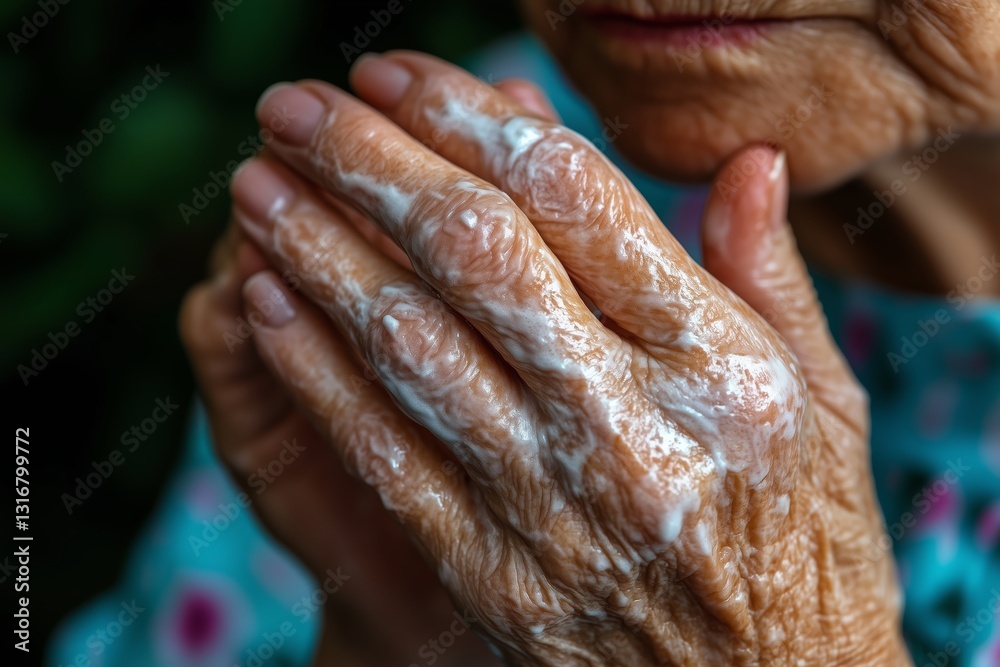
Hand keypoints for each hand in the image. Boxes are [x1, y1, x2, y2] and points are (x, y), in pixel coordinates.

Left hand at [228, 52, 910, 664]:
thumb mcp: (825, 402)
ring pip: (408, 345)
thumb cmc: (806, 538)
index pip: (574, 198)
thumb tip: (749, 159)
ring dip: (315, 253)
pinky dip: (314, 371)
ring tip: (255, 185)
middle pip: (472, 254)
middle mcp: (630, 426)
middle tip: (292, 106)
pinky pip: (384, 453)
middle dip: (365, 163)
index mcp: (719, 364)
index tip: (396, 74)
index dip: (470, 116)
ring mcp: (551, 506)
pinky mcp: (490, 573)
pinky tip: (266, 302)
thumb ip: (771, 276)